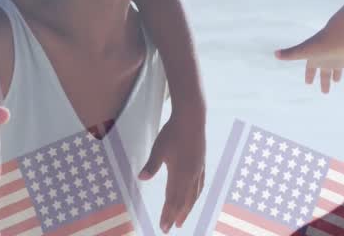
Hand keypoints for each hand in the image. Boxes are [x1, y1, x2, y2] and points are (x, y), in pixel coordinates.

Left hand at [140, 109, 206, 231]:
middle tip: (170, 228)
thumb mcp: (159, 148)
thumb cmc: (173, 133)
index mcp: (180, 174)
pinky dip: (195, 196)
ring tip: (182, 220)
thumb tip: (141, 178)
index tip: (163, 227)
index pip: (173, 199)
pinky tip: (193, 198)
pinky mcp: (201, 164)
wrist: (192, 118)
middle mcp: (191, 175)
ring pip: (193, 195)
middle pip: (184, 201)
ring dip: (187, 209)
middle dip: (176, 216)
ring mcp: (198, 170)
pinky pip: (199, 186)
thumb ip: (151, 165)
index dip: (168, 214)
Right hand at [275, 10, 343, 93]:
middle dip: (324, 81)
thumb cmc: (323, 42)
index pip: (311, 69)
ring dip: (338, 74)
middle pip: (325, 72)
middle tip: (324, 92)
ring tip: (337, 81)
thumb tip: (275, 54)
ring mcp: (341, 58)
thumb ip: (291, 53)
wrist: (342, 33)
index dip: (309, 75)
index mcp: (317, 58)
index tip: (308, 83)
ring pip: (339, 68)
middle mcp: (328, 58)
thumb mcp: (305, 51)